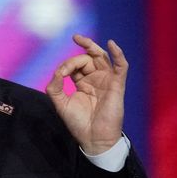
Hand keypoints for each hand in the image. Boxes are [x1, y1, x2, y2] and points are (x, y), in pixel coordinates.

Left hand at [45, 34, 126, 154]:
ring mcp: (107, 81)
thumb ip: (55, 87)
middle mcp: (96, 79)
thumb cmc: (78, 123)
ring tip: (80, 39)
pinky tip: (112, 45)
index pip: (75, 66)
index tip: (59, 75)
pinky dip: (118, 54)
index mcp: (83, 82)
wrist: (93, 139)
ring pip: (102, 58)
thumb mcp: (60, 103)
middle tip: (74, 38)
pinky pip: (121, 66)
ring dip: (91, 47)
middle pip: (89, 58)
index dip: (66, 65)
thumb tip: (57, 72)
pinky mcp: (117, 85)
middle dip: (79, 51)